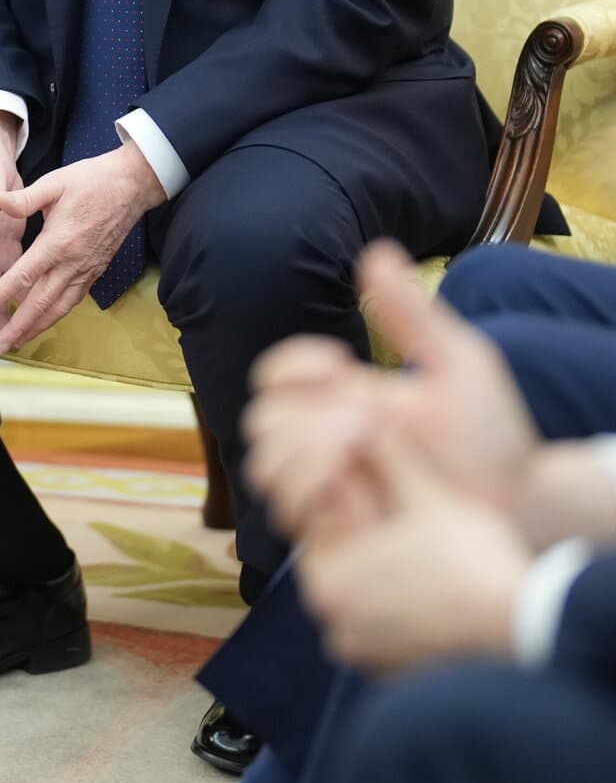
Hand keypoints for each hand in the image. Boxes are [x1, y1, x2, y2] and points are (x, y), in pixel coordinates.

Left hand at [0, 141, 164, 351]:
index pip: (24, 275)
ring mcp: (86, 270)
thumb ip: (24, 198)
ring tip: (16, 343)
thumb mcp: (54, 182)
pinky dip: (56, 316)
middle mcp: (73, 262)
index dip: (2, 294)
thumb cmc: (92, 181)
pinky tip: (43, 323)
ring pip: (59, 307)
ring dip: (37, 327)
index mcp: (58, 241)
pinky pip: (73, 301)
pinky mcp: (95, 272)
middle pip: (41, 302)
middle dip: (18, 325)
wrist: (132, 186)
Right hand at [247, 241, 539, 545]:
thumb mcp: (457, 366)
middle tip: (358, 417)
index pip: (277, 372)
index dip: (293, 363)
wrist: (521, 506)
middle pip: (260, 417)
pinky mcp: (335, 531)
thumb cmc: (493, 437)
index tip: (338, 363)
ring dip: (301, 452)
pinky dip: (311, 495)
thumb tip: (375, 251)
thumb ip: (412, 315)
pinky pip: (290, 512)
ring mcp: (328, 486)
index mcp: (344, 396)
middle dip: (300, 412)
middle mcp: (326, 441)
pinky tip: (359, 491)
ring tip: (356, 452)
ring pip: (263, 464)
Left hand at [299, 436, 532, 674]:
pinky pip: (376, 623)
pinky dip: (392, 601)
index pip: (315, 519)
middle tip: (390, 512)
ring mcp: (358, 650)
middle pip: (333, 557)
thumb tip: (359, 412)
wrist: (526, 632)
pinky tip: (421, 583)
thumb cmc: (478, 563)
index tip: (365, 479)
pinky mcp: (385, 669)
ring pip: (355, 591)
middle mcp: (332, 622)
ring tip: (410, 546)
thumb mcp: (429, 496)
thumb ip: (388, 453)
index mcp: (329, 578)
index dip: (341, 489)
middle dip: (356, 525)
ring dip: (375, 565)